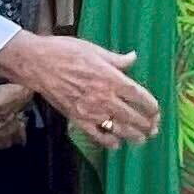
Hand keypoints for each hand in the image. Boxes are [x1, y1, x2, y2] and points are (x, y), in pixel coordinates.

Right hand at [1, 33, 159, 153]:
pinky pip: (97, 136)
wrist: (37, 63)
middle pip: (133, 117)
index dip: (152, 107)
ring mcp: (90, 110)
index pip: (140, 97)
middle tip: (153, 129)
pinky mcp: (77, 118)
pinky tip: (116, 143)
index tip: (156, 111)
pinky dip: (109, 142)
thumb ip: (117, 59)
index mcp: (111, 78)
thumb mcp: (95, 50)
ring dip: (133, 137)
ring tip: (141, 139)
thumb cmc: (64, 52)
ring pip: (119, 130)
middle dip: (147, 125)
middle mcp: (104, 97)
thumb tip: (132, 57)